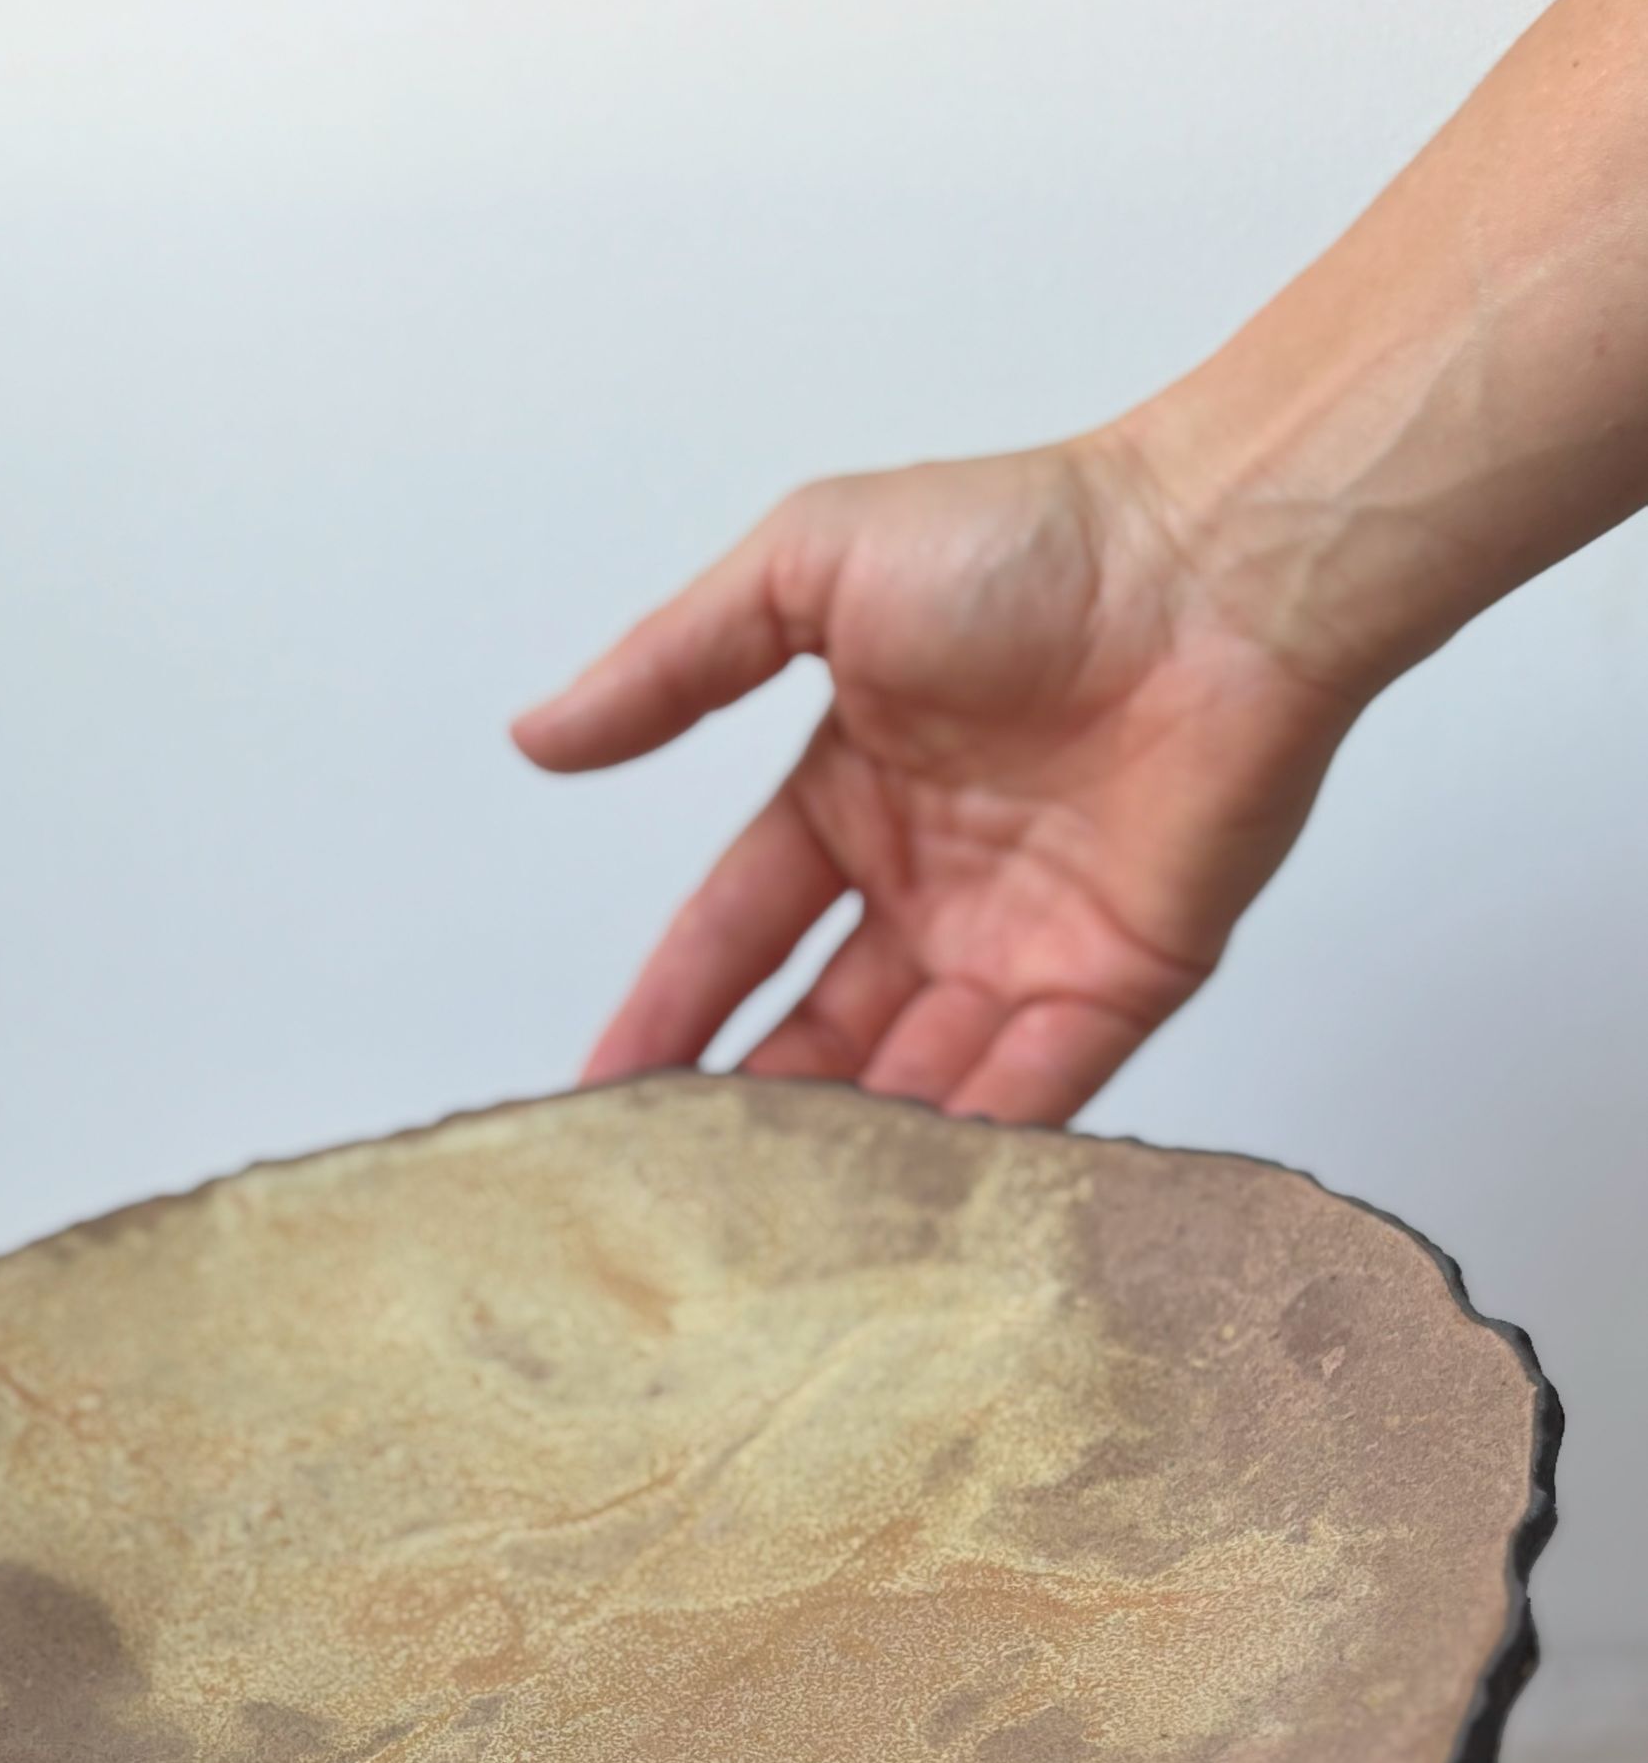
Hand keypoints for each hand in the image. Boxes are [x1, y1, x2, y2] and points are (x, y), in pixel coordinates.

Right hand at [511, 437, 1358, 1124]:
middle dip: (748, 1111)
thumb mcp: (807, 572)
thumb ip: (674, 665)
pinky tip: (898, 1206)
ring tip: (769, 1223)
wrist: (1223, 563)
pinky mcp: (1122, 984)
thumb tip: (538, 735)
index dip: (667, 1012)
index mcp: (856, 798)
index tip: (599, 1097)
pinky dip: (971, 1152)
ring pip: (917, 1081)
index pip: (735, 934)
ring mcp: (1029, 943)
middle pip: (818, 1032)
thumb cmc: (1036, 539)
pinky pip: (1034, 1092)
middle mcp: (937, 887)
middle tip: (676, 1187)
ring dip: (848, 1149)